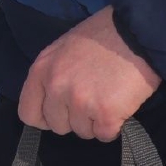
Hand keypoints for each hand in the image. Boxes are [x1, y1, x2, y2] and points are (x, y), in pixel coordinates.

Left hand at [17, 6, 160, 141]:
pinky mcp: (105, 113)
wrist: (137, 30)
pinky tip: (120, 106)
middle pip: (57, 126)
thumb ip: (52, 75)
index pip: (28, 113)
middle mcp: (55, 87)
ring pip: (82, 132)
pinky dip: (114, 126)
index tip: (61, 113)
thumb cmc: (103, 36)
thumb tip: (51, 101)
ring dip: (96, 121)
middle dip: (75, 119)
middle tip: (92, 101)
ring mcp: (79, 101)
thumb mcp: (63, 49)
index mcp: (41, 70)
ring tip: (109, 97)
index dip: (45, 117)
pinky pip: (104, 135)